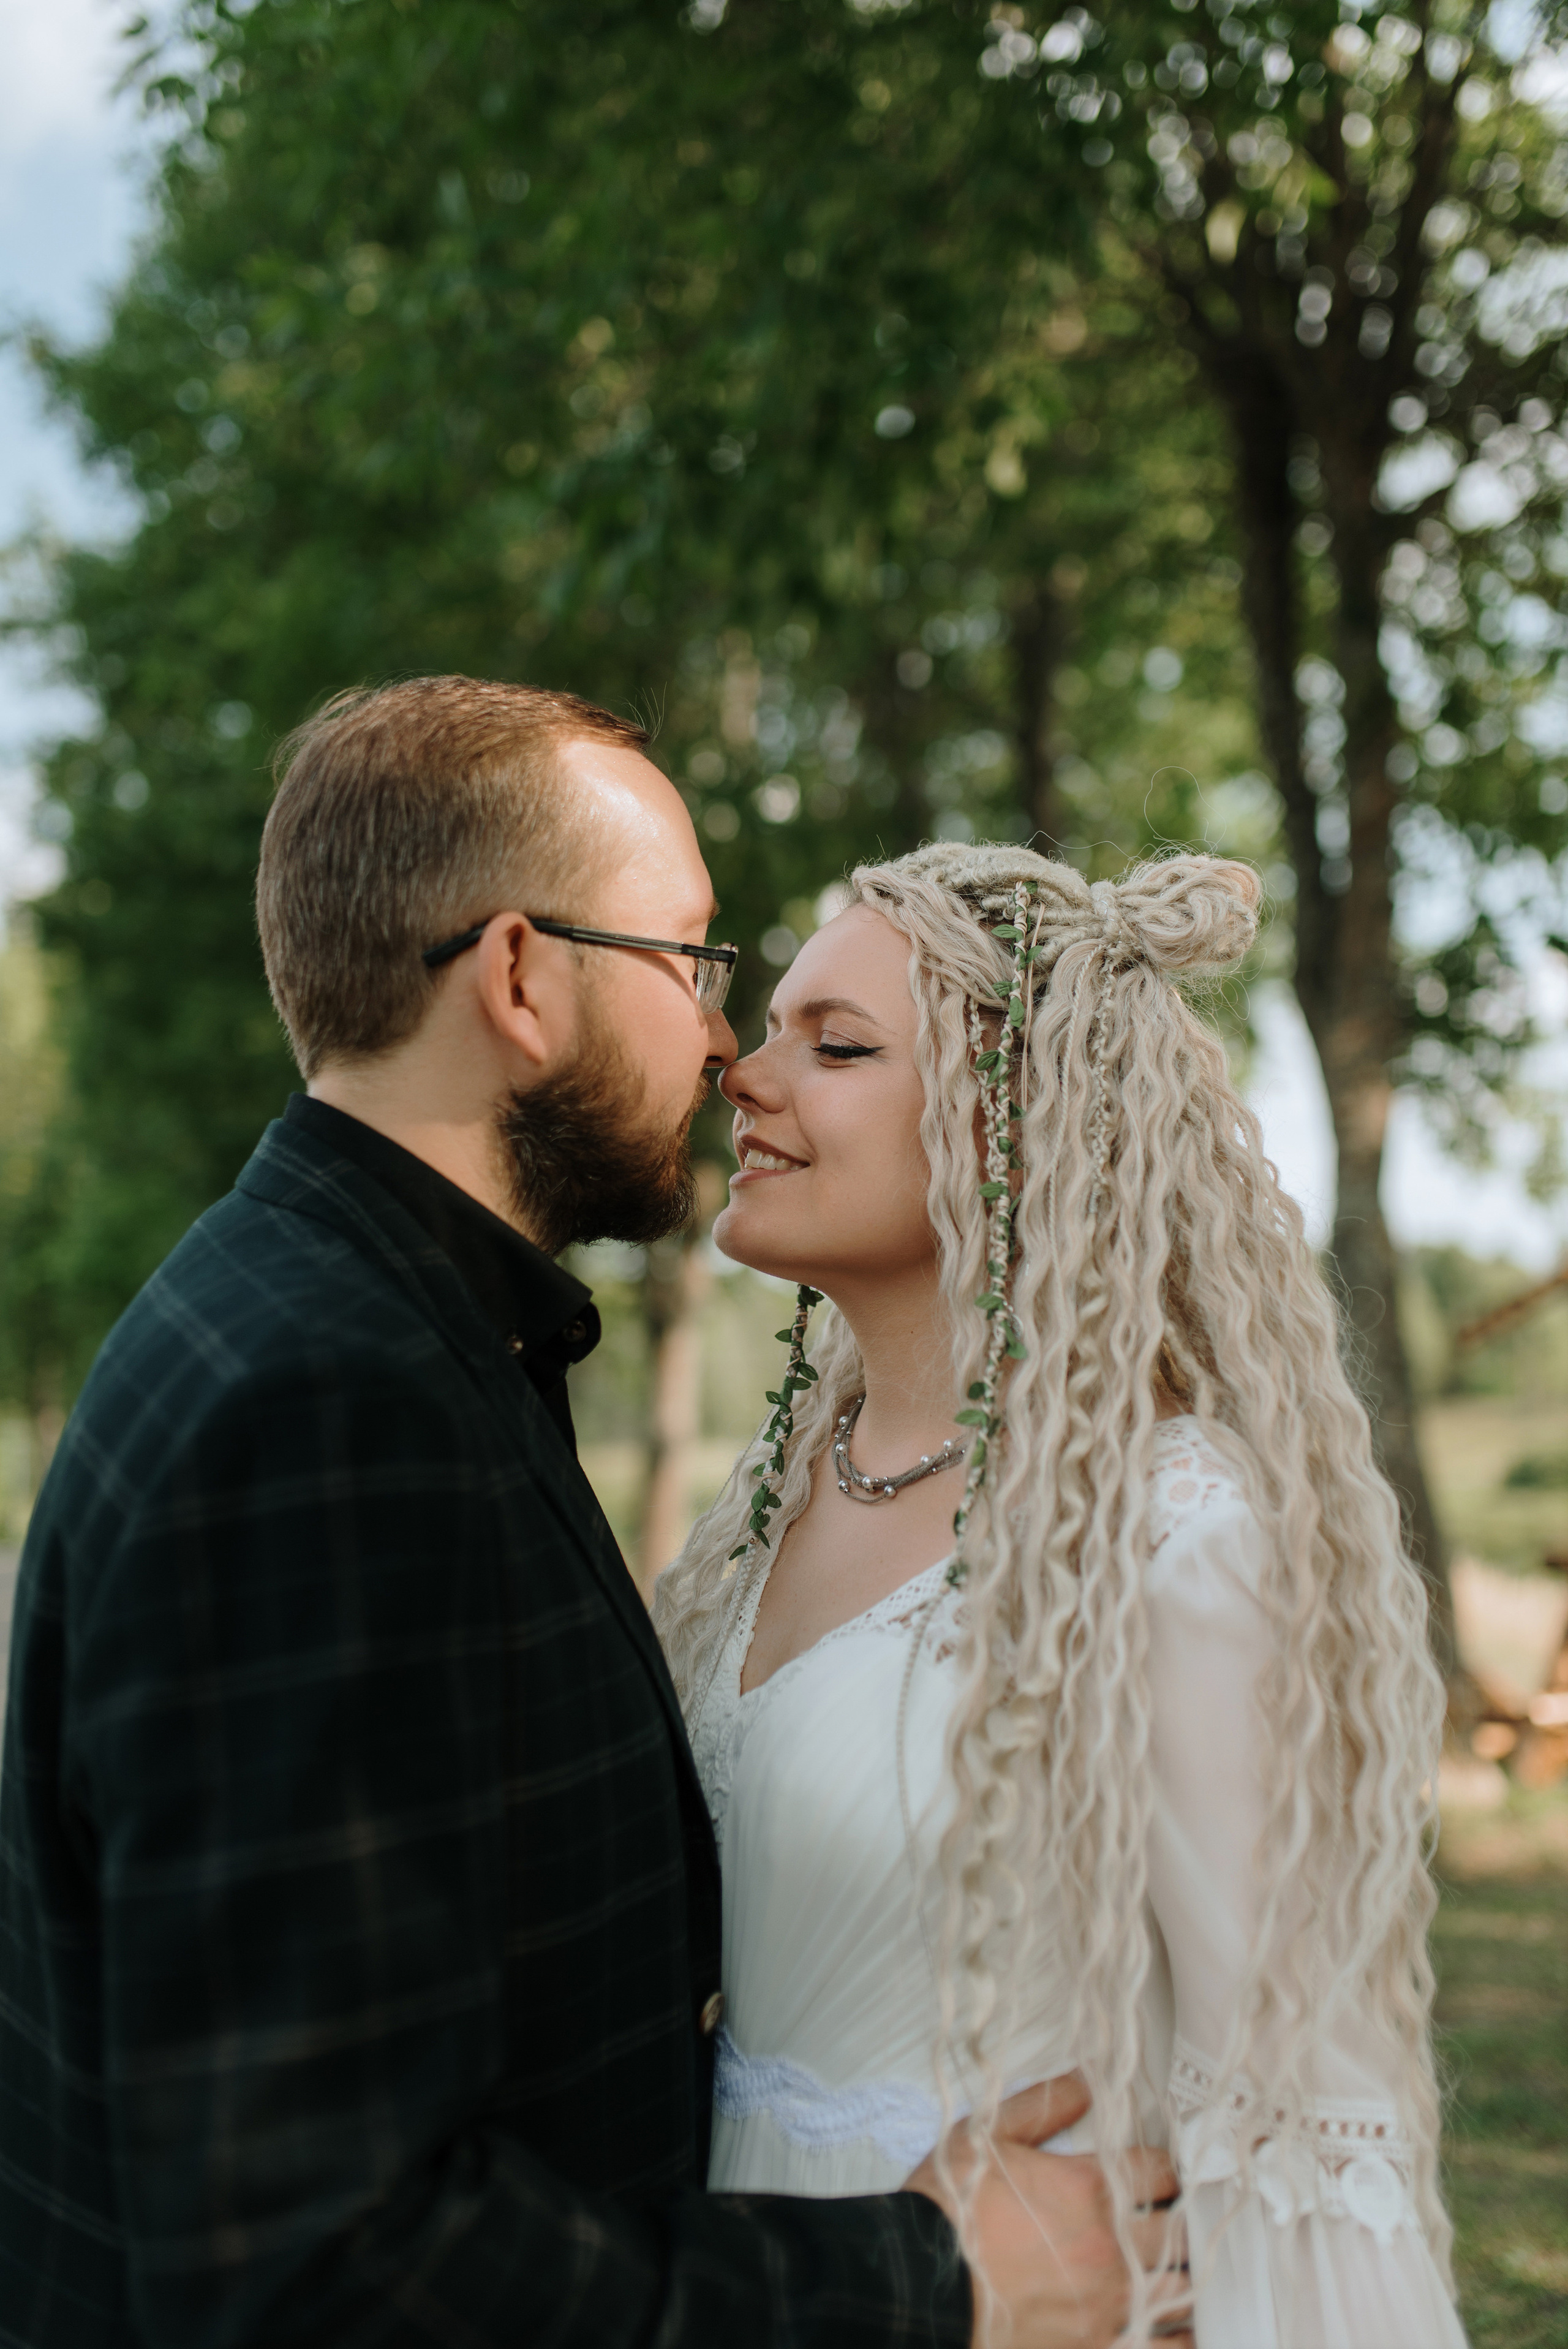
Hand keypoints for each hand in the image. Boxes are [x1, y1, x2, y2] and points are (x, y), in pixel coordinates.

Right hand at [903, 2073, 1192, 2348]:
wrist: (917, 2284)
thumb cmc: (948, 2214)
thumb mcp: (987, 2135)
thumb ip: (1044, 2103)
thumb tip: (1088, 2081)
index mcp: (1089, 2190)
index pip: (1161, 2169)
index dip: (1167, 2166)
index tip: (1163, 2172)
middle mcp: (1110, 2248)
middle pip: (1181, 2230)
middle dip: (1182, 2221)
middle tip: (1178, 2219)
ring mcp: (1108, 2306)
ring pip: (1182, 2290)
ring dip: (1184, 2277)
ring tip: (1180, 2271)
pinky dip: (1183, 2339)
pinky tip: (1184, 2330)